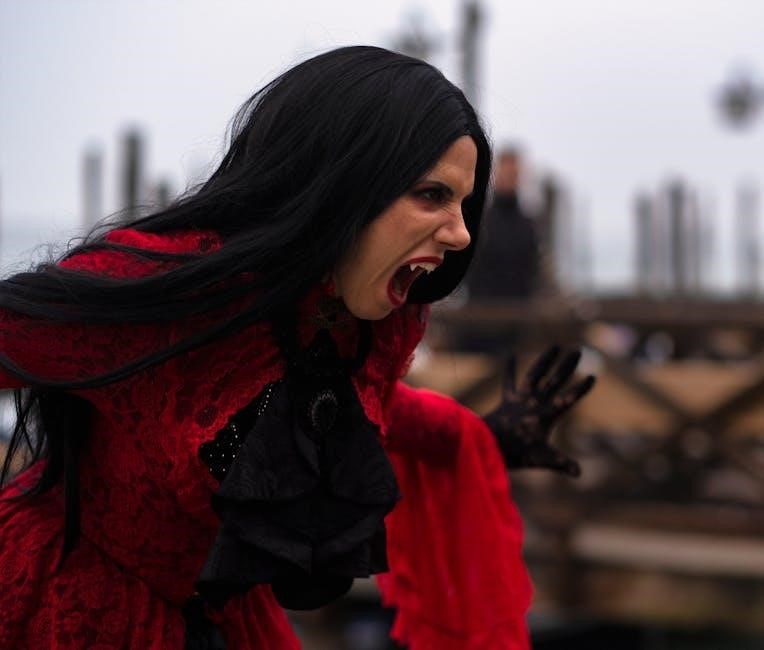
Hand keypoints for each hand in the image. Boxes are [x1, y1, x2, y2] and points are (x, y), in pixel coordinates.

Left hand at [483, 345, 594, 476]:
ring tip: (555, 346)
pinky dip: (509, 370)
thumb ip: (562, 463)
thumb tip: (579, 473)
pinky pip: (509, 382)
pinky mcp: (507, 400)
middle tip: (578, 351)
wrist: (486, 445)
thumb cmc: (516, 454)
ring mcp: (520, 399)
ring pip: (535, 374)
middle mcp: (534, 403)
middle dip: (566, 366)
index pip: (567, 399)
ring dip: (545, 360)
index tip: (592, 376)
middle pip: (554, 380)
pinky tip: (510, 355)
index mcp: (546, 416)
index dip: (580, 388)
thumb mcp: (543, 460)